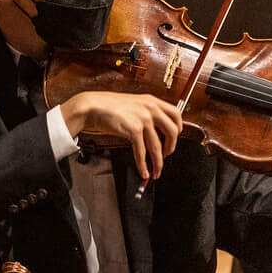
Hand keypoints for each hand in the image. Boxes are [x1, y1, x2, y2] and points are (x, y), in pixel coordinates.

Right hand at [60, 91, 184, 183]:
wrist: (92, 106)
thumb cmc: (107, 105)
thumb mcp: (133, 103)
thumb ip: (145, 112)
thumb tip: (153, 128)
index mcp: (152, 101)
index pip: (176, 114)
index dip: (179, 128)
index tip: (174, 138)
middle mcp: (151, 109)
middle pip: (172, 132)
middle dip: (171, 148)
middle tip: (166, 156)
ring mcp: (143, 119)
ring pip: (157, 146)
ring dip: (158, 162)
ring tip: (156, 171)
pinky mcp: (134, 130)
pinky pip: (142, 151)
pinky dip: (143, 164)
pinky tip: (143, 170)